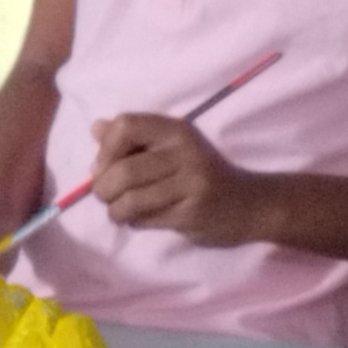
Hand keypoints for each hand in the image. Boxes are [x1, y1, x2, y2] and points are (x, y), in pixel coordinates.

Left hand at [88, 113, 267, 246]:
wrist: (250, 205)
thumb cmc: (202, 174)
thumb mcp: (172, 148)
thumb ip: (134, 138)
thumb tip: (96, 128)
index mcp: (176, 130)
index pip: (125, 126)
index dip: (104, 149)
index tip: (103, 167)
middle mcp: (185, 152)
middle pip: (123, 170)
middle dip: (103, 188)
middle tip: (105, 196)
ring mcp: (191, 184)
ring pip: (131, 199)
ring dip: (115, 210)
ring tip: (119, 212)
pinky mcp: (193, 213)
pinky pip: (147, 219)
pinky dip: (134, 222)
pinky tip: (140, 219)